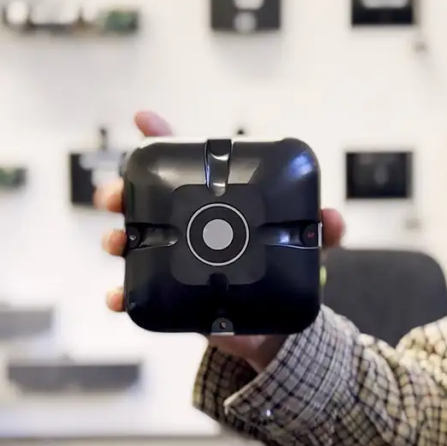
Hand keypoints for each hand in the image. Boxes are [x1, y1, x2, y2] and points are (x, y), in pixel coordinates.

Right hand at [95, 111, 344, 372]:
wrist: (271, 327)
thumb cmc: (280, 271)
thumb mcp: (305, 248)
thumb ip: (321, 232)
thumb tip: (331, 218)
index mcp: (211, 204)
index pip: (181, 163)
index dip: (161, 137)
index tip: (143, 119)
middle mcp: (182, 226)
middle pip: (140, 198)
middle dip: (120, 190)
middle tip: (116, 195)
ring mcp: (169, 259)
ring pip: (129, 240)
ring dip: (115, 238)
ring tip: (118, 241)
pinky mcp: (168, 296)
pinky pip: (137, 293)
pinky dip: (122, 295)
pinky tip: (118, 297)